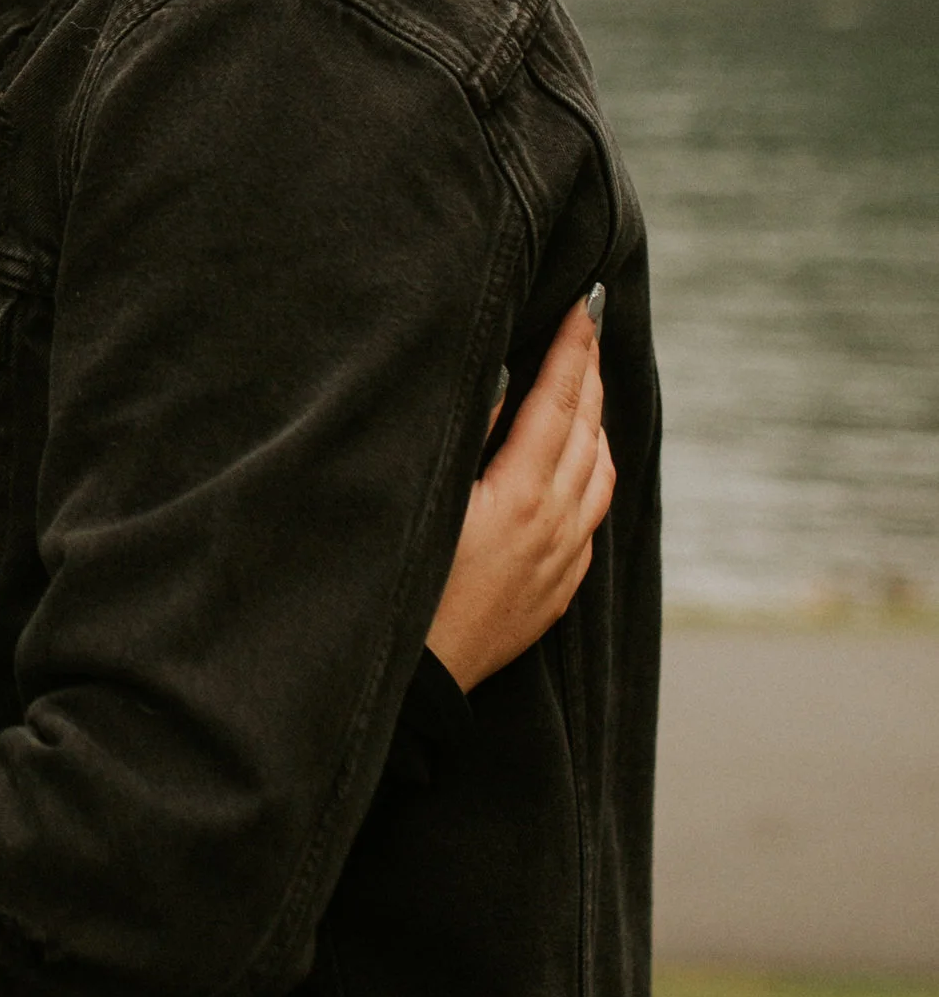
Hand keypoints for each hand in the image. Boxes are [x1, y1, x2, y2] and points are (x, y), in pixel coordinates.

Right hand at [424, 297, 615, 691]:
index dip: (571, 349)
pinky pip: (590, 518)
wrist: (413, 693)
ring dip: (595, 423)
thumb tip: (501, 376)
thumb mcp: (423, 501)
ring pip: (598, 476)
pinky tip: (576, 466)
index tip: (585, 303)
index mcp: (519, 497)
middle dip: (588, 373)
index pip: (557, 402)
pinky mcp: (554, 594)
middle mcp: (553, 528)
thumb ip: (462, 434)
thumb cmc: (398, 591)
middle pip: (585, 431)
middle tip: (588, 325)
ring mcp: (560, 564)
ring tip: (586, 386)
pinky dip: (590, 473)